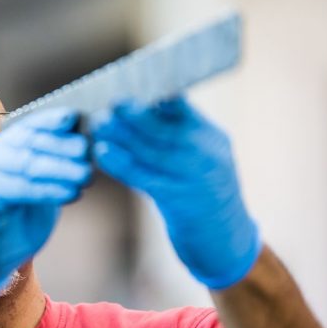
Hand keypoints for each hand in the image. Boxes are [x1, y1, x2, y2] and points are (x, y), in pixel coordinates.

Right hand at [0, 108, 91, 301]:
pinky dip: (46, 191)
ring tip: (86, 174)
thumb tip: (87, 147)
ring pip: (24, 165)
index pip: (28, 128)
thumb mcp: (38, 192)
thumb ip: (53, 170)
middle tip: (88, 149)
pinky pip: (15, 191)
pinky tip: (70, 194)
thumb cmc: (13, 225)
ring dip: (59, 168)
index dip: (51, 121)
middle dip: (60, 145)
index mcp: (0, 149)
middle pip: (28, 143)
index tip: (76, 117)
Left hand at [90, 97, 260, 288]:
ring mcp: (196, 179)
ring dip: (123, 135)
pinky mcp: (181, 203)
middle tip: (108, 100)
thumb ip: (180, 136)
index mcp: (213, 138)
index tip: (126, 81)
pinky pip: (146, 178)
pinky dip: (122, 164)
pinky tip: (103, 153)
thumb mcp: (202, 161)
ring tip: (98, 123)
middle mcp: (208, 154)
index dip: (153, 93)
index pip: (182, 107)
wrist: (228, 246)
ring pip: (154, 150)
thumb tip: (145, 107)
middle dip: (134, 113)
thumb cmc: (207, 199)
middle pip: (166, 127)